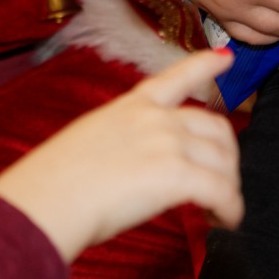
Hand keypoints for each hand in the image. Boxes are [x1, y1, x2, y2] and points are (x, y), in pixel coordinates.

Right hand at [0, 49, 242, 261]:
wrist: (47, 199)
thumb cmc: (56, 180)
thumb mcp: (91, 141)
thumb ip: (124, 142)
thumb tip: (140, 165)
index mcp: (131, 105)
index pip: (177, 76)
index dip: (205, 65)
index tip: (225, 58)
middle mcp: (155, 118)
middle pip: (214, 126)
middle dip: (226, 155)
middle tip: (222, 179)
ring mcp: (167, 143)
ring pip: (223, 160)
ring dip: (229, 186)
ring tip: (223, 208)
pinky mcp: (176, 174)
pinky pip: (221, 191)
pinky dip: (230, 208)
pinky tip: (226, 219)